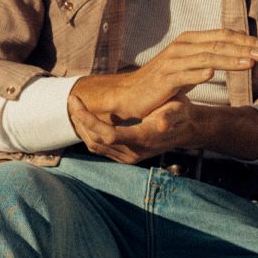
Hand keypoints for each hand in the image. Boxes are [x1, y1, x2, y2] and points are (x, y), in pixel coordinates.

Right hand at [69, 28, 257, 122]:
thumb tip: (235, 55)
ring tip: (250, 63)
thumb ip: (208, 59)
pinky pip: (184, 74)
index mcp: (190, 41)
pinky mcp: (164, 79)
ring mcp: (172, 62)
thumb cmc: (161, 82)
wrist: (129, 95)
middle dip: (244, 48)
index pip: (222, 36)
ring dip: (230, 60)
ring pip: (206, 58)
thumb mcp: (188, 67)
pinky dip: (198, 73)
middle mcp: (182, 47)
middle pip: (218, 44)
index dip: (244, 40)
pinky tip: (213, 73)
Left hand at [69, 95, 206, 162]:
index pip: (108, 135)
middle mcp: (133, 153)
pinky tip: (85, 118)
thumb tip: (162, 122)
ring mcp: (128, 157)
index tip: (77, 104)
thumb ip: (171, 114)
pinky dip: (89, 133)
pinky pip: (100, 148)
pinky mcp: (124, 157)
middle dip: (81, 121)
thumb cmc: (180, 112)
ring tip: (75, 107)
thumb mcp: (179, 108)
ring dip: (82, 127)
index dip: (89, 121)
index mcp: (143, 139)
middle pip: (96, 141)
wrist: (185, 129)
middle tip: (72, 99)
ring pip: (94, 146)